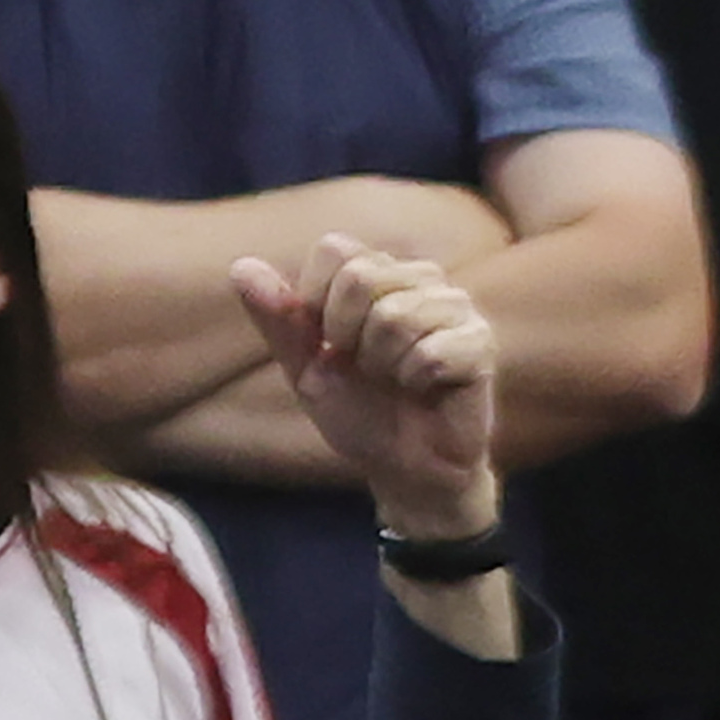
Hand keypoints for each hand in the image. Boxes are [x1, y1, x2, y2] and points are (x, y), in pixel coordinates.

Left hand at [231, 235, 497, 531]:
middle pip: (361, 276)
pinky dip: (416, 382)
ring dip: (383, 366)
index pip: (334, 250)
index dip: (318, 307)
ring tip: (397, 381)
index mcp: (375, 273)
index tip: (332, 346)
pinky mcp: (479, 339)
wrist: (405, 469)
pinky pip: (431, 352)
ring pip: (395, 316)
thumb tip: (240, 267)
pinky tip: (426, 390)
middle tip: (367, 369)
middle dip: (348, 338)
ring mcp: (454, 304)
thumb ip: (279, 320)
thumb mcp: (306, 369)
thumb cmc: (360, 414)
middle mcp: (418, 277)